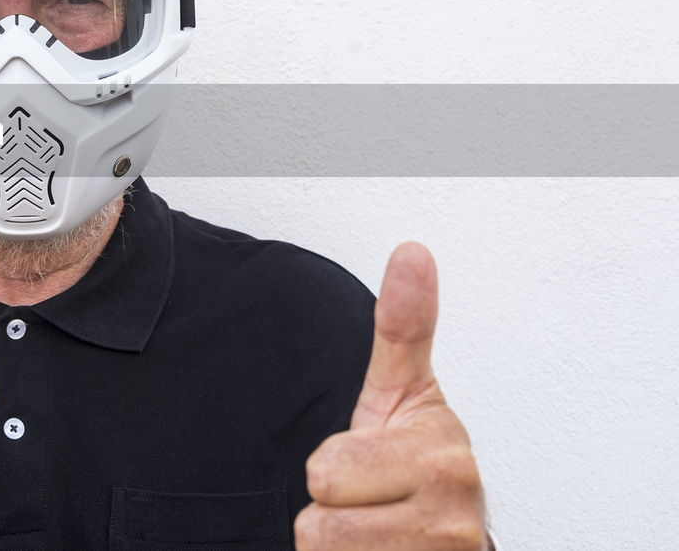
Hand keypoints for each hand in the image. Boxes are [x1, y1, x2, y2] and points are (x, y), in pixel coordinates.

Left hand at [295, 243, 487, 550]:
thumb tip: (412, 253)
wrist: (448, 539)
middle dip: (333, 513)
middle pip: (320, 526)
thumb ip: (402, 326)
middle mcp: (455, 515)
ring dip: (340, 549)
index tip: (371, 461)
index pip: (323, 474)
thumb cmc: (416, 465)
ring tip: (374, 529)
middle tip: (369, 501)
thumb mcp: (402, 392)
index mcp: (444, 455)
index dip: (332, 470)